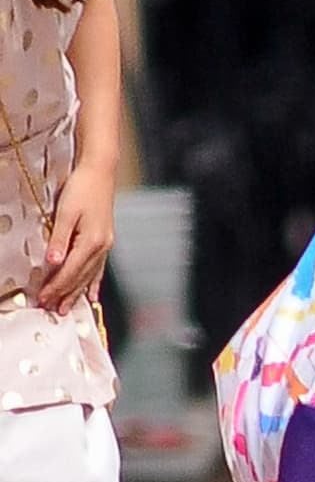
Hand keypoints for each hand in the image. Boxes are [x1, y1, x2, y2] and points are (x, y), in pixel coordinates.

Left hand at [39, 161, 114, 316]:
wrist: (100, 171)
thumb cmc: (82, 188)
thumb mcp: (65, 212)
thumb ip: (59, 239)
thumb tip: (53, 263)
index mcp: (91, 241)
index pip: (69, 271)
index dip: (55, 287)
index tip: (43, 298)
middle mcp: (101, 246)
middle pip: (80, 277)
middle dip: (65, 294)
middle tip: (51, 310)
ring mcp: (105, 245)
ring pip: (90, 276)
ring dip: (77, 293)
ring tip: (67, 308)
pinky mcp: (105, 240)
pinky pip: (99, 268)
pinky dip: (94, 283)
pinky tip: (92, 295)